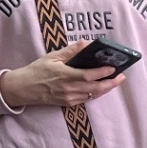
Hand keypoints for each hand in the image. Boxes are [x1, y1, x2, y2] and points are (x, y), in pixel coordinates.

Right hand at [0, 39, 124, 109]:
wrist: (24, 89)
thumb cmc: (37, 70)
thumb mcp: (52, 57)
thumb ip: (70, 51)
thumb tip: (85, 43)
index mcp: (65, 76)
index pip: (88, 75)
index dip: (102, 73)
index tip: (114, 68)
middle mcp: (69, 89)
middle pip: (96, 88)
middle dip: (111, 83)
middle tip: (122, 76)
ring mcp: (70, 98)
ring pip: (93, 95)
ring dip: (106, 88)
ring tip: (116, 81)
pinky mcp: (69, 104)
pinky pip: (87, 99)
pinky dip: (96, 93)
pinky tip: (102, 87)